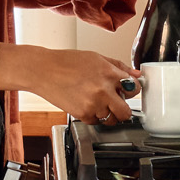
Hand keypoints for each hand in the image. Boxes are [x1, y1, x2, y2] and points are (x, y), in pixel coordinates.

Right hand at [10, 46, 142, 125]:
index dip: (132, 90)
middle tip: (118, 104)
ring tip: (98, 102)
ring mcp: (93, 105)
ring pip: (111, 120)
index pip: (135, 89)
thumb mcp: (96, 58)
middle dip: (124, 109)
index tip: (128, 90)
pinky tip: (87, 103)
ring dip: (108, 113)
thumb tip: (136, 74)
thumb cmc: (67, 62)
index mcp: (109, 74)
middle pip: (126, 112)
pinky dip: (94, 116)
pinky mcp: (82, 114)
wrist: (44, 71)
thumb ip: (119, 66)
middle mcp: (103, 91)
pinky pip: (97, 122)